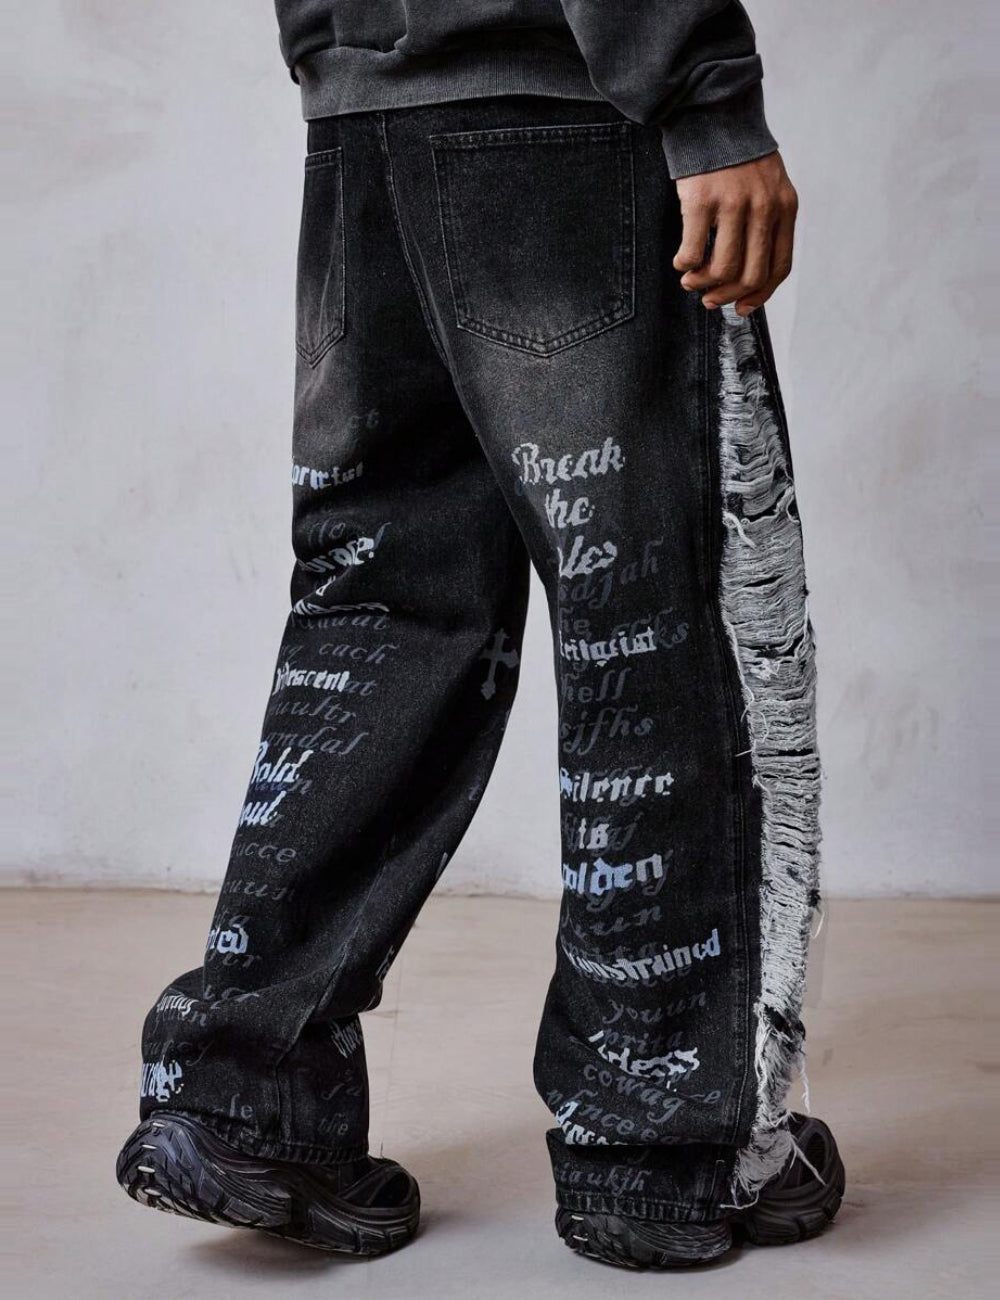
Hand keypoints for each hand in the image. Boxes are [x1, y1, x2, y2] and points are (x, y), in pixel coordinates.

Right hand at [673, 152, 797, 315]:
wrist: (712, 114)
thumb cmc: (735, 157)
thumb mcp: (765, 186)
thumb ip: (763, 223)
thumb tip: (744, 275)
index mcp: (784, 206)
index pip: (779, 266)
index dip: (760, 295)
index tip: (742, 306)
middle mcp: (763, 207)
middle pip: (751, 274)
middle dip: (727, 295)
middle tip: (709, 299)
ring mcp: (733, 204)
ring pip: (723, 268)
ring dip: (703, 283)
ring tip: (691, 280)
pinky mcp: (701, 200)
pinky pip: (692, 252)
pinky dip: (685, 265)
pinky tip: (681, 261)